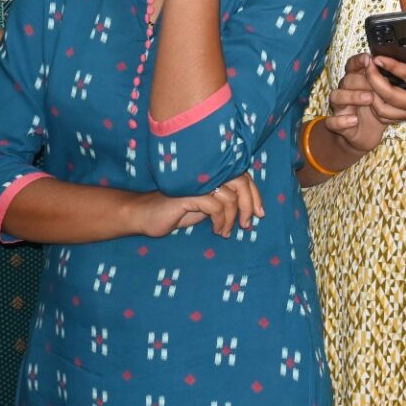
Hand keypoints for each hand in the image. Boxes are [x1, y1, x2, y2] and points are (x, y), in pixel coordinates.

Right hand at [131, 172, 263, 238]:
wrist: (145, 215)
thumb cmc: (177, 211)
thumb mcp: (207, 206)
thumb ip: (225, 201)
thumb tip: (251, 208)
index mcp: (213, 173)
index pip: (244, 177)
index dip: (255, 195)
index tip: (260, 214)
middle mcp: (207, 173)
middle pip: (241, 182)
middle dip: (249, 205)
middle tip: (248, 224)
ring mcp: (198, 182)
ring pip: (230, 198)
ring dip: (231, 219)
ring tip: (225, 231)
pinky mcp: (189, 194)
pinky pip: (216, 206)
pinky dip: (221, 221)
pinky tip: (217, 230)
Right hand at [320, 57, 387, 155]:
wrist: (366, 137)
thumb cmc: (375, 112)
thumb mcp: (383, 97)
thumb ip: (385, 84)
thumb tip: (395, 68)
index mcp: (356, 83)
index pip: (352, 66)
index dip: (358, 61)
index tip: (369, 59)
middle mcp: (345, 92)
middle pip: (346, 80)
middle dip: (361, 80)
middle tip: (376, 85)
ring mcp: (340, 108)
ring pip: (336, 96)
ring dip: (352, 96)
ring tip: (369, 99)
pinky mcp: (337, 125)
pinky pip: (332, 121)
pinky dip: (341, 120)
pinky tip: (354, 120)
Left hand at [362, 44, 405, 138]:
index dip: (394, 66)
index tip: (379, 57)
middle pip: (389, 97)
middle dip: (373, 80)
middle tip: (367, 64)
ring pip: (384, 111)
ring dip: (372, 95)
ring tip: (369, 77)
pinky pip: (388, 116)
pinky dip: (378, 105)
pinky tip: (377, 92)